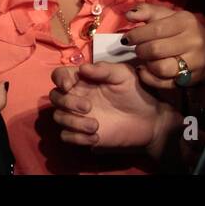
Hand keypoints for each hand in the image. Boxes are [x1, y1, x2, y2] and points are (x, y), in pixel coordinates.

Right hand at [49, 62, 176, 150]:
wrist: (149, 119)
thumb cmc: (136, 91)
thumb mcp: (123, 74)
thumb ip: (104, 69)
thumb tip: (82, 68)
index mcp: (83, 79)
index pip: (59, 75)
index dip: (59, 79)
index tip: (69, 85)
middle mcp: (77, 96)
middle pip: (55, 97)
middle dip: (67, 102)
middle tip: (88, 107)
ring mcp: (78, 116)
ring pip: (59, 117)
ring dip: (73, 122)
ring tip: (95, 125)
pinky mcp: (83, 134)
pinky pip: (66, 136)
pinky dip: (77, 138)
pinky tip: (96, 137)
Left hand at [124, 3, 204, 89]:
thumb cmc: (183, 31)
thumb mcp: (168, 16)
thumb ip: (147, 11)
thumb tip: (128, 15)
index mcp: (186, 21)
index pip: (156, 29)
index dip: (137, 35)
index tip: (127, 39)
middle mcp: (193, 41)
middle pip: (156, 49)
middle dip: (141, 50)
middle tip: (137, 49)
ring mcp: (195, 62)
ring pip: (161, 68)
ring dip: (147, 64)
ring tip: (146, 59)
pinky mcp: (192, 79)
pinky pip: (165, 84)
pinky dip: (150, 78)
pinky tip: (147, 71)